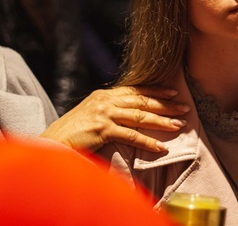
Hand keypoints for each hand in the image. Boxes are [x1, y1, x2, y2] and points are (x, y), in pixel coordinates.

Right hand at [41, 86, 189, 152]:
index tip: (173, 92)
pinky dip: (147, 141)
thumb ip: (109, 109)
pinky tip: (160, 146)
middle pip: (142, 100)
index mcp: (104, 94)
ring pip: (140, 115)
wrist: (52, 142)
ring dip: (162, 121)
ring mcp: (104, 114)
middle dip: (166, 104)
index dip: (156, 90)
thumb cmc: (72, 131)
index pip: (136, 90)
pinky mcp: (102, 129)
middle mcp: (105, 100)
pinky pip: (131, 135)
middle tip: (184, 108)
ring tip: (179, 125)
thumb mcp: (91, 113)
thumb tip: (129, 111)